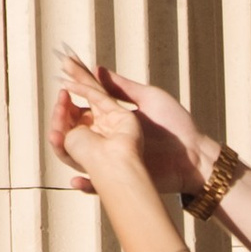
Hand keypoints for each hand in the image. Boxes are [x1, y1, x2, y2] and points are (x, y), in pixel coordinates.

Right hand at [49, 51, 218, 198]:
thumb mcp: (150, 99)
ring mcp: (114, 157)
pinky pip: (99, 184)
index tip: (64, 66)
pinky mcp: (121, 177)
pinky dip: (86, 184)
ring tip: (56, 135)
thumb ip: (123, 88)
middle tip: (59, 100)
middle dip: (62, 114)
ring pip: (81, 154)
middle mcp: (110, 136)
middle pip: (78, 126)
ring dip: (65, 146)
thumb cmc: (177, 125)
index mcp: (115, 116)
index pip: (91, 98)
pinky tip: (74, 180)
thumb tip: (97, 69)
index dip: (78, 83)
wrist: (195, 157)